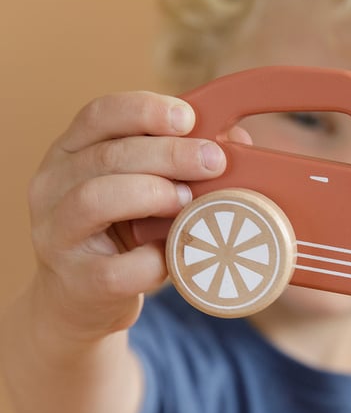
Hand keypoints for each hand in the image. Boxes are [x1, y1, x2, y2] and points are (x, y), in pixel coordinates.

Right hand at [27, 91, 231, 338]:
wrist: (79, 301)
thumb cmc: (119, 235)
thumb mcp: (139, 189)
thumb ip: (176, 161)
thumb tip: (237, 138)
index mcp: (68, 154)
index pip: (98, 115)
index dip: (145, 110)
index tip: (188, 119)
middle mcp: (51, 188)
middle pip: (107, 156)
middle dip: (168, 154)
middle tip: (213, 161)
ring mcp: (57, 235)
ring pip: (95, 199)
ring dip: (151, 194)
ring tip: (188, 202)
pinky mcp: (77, 282)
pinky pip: (117, 269)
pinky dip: (152, 261)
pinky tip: (173, 256)